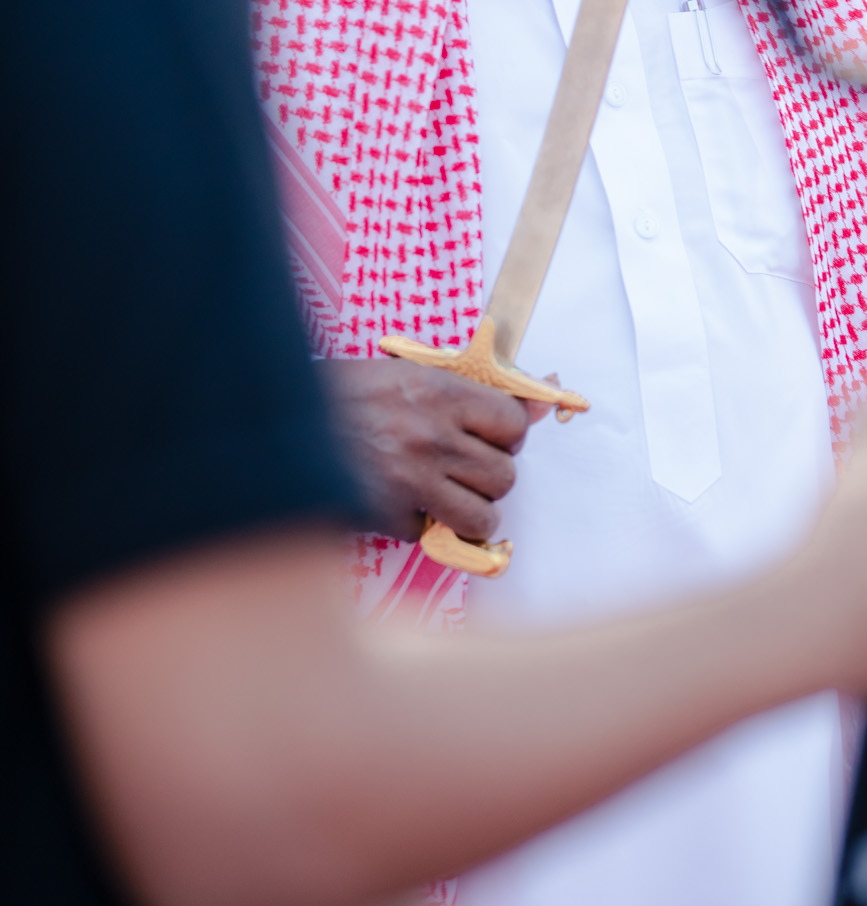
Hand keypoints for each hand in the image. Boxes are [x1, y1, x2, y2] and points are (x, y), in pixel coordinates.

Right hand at [317, 359, 538, 543]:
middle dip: (490, 477)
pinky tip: (397, 502)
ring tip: (446, 497)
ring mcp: (410, 480)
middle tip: (464, 468)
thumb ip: (476, 387)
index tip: (490, 436)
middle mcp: (431, 435)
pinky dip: (417, 524)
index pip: (514, 422)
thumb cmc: (342, 392)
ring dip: (469, 512)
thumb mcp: (407, 373)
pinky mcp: (385, 515)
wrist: (278, 423)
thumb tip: (550, 390)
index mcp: (439, 390)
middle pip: (505, 475)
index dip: (508, 434)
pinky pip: (428, 533)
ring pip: (482, 516)